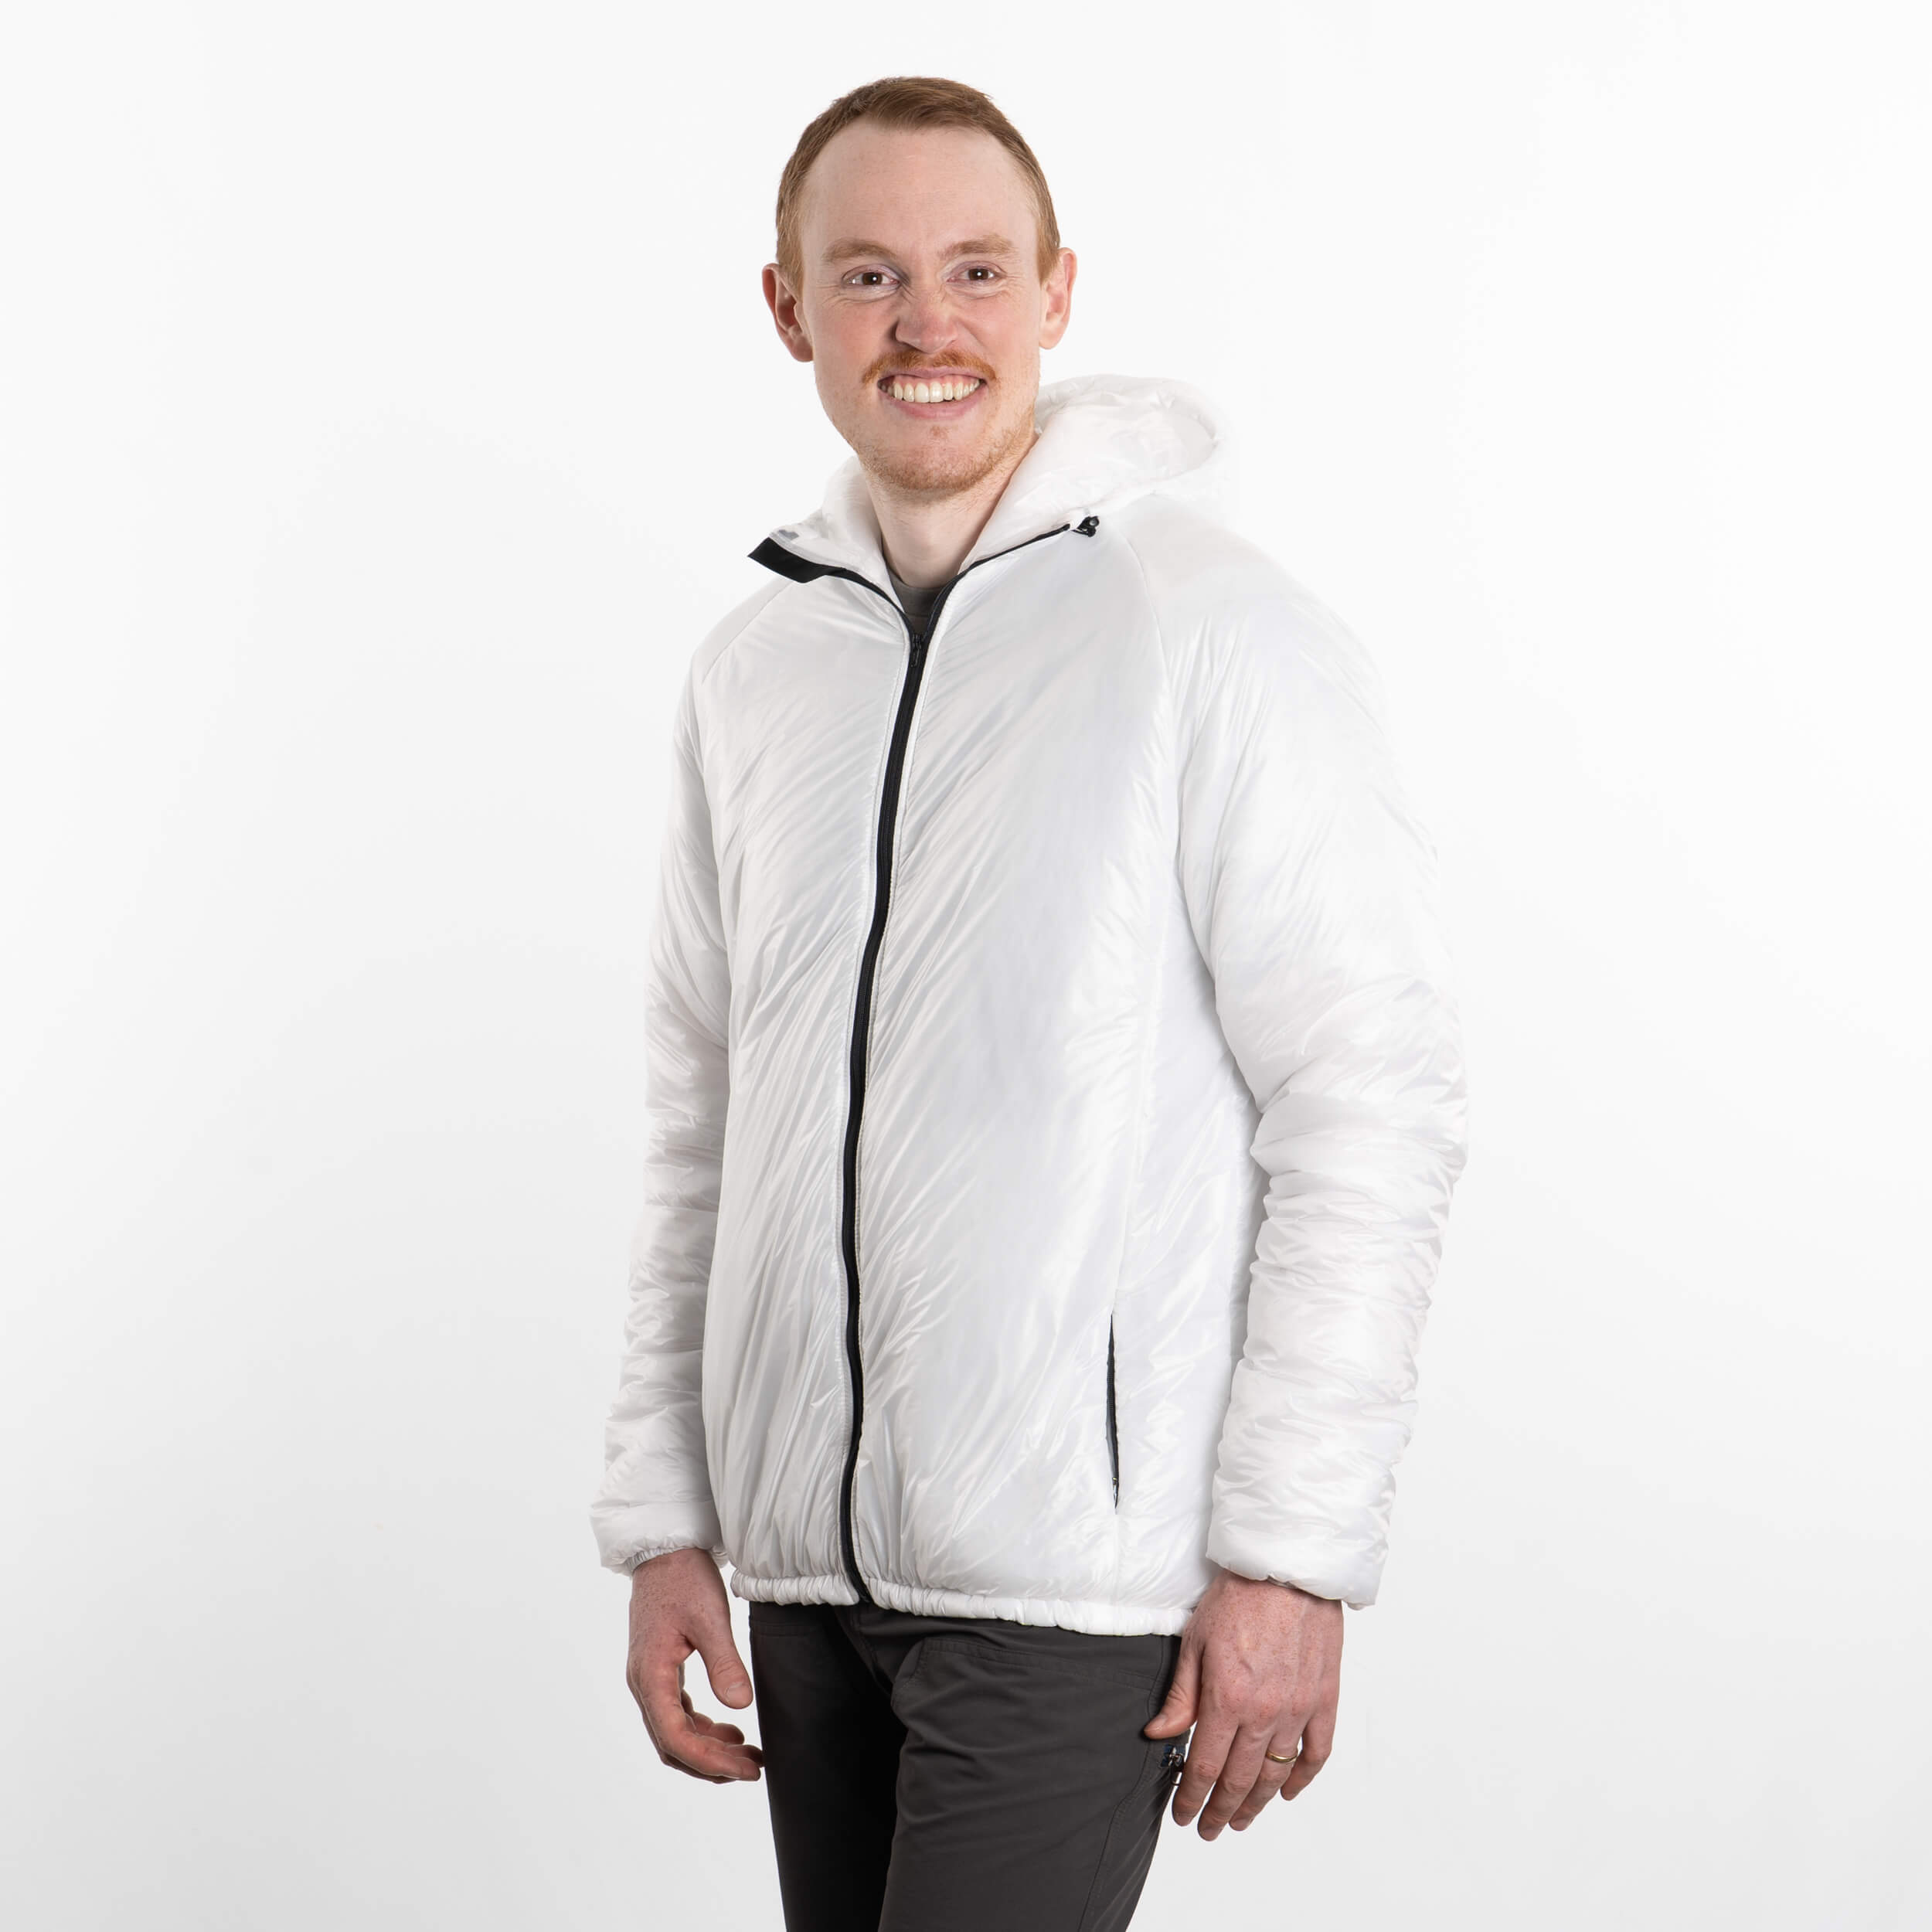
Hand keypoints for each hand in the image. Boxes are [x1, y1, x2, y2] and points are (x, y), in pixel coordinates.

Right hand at [626, 1546, 764, 1783]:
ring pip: (673, 1733)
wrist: (664, 1549)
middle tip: (753, 1767)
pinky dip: (702, 1729)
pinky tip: (730, 1728)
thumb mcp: (710, 1617)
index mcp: (650, 1676)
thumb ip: (724, 1663)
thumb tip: (740, 1707)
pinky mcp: (659, 1670)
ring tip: (747, 1753)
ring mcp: (648, 1678)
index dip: (711, 1762)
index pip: (676, 1738)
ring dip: (708, 1749)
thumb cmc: (684, 1577)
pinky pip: (676, 1714)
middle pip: (672, 1744)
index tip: (747, 1769)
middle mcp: (642, 1683)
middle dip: (711, 1764)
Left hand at [1142, 1564, 1341, 1838]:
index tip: (1183, 1815)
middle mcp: (1264, 1714)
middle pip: (1238, 1781)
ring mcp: (1298, 1710)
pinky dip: (1302, 1780)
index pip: (1203, 1768)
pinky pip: (1316, 1753)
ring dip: (1256, 1804)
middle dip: (1219, 1811)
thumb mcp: (1195, 1641)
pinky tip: (1287, 1793)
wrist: (1289, 1567)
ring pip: (1275, 1776)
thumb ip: (1180, 1695)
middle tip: (1209, 1829)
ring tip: (1241, 1820)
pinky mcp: (1324, 1700)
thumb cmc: (1239, 1596)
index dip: (1191, 1799)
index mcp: (1227, 1699)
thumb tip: (1158, 1734)